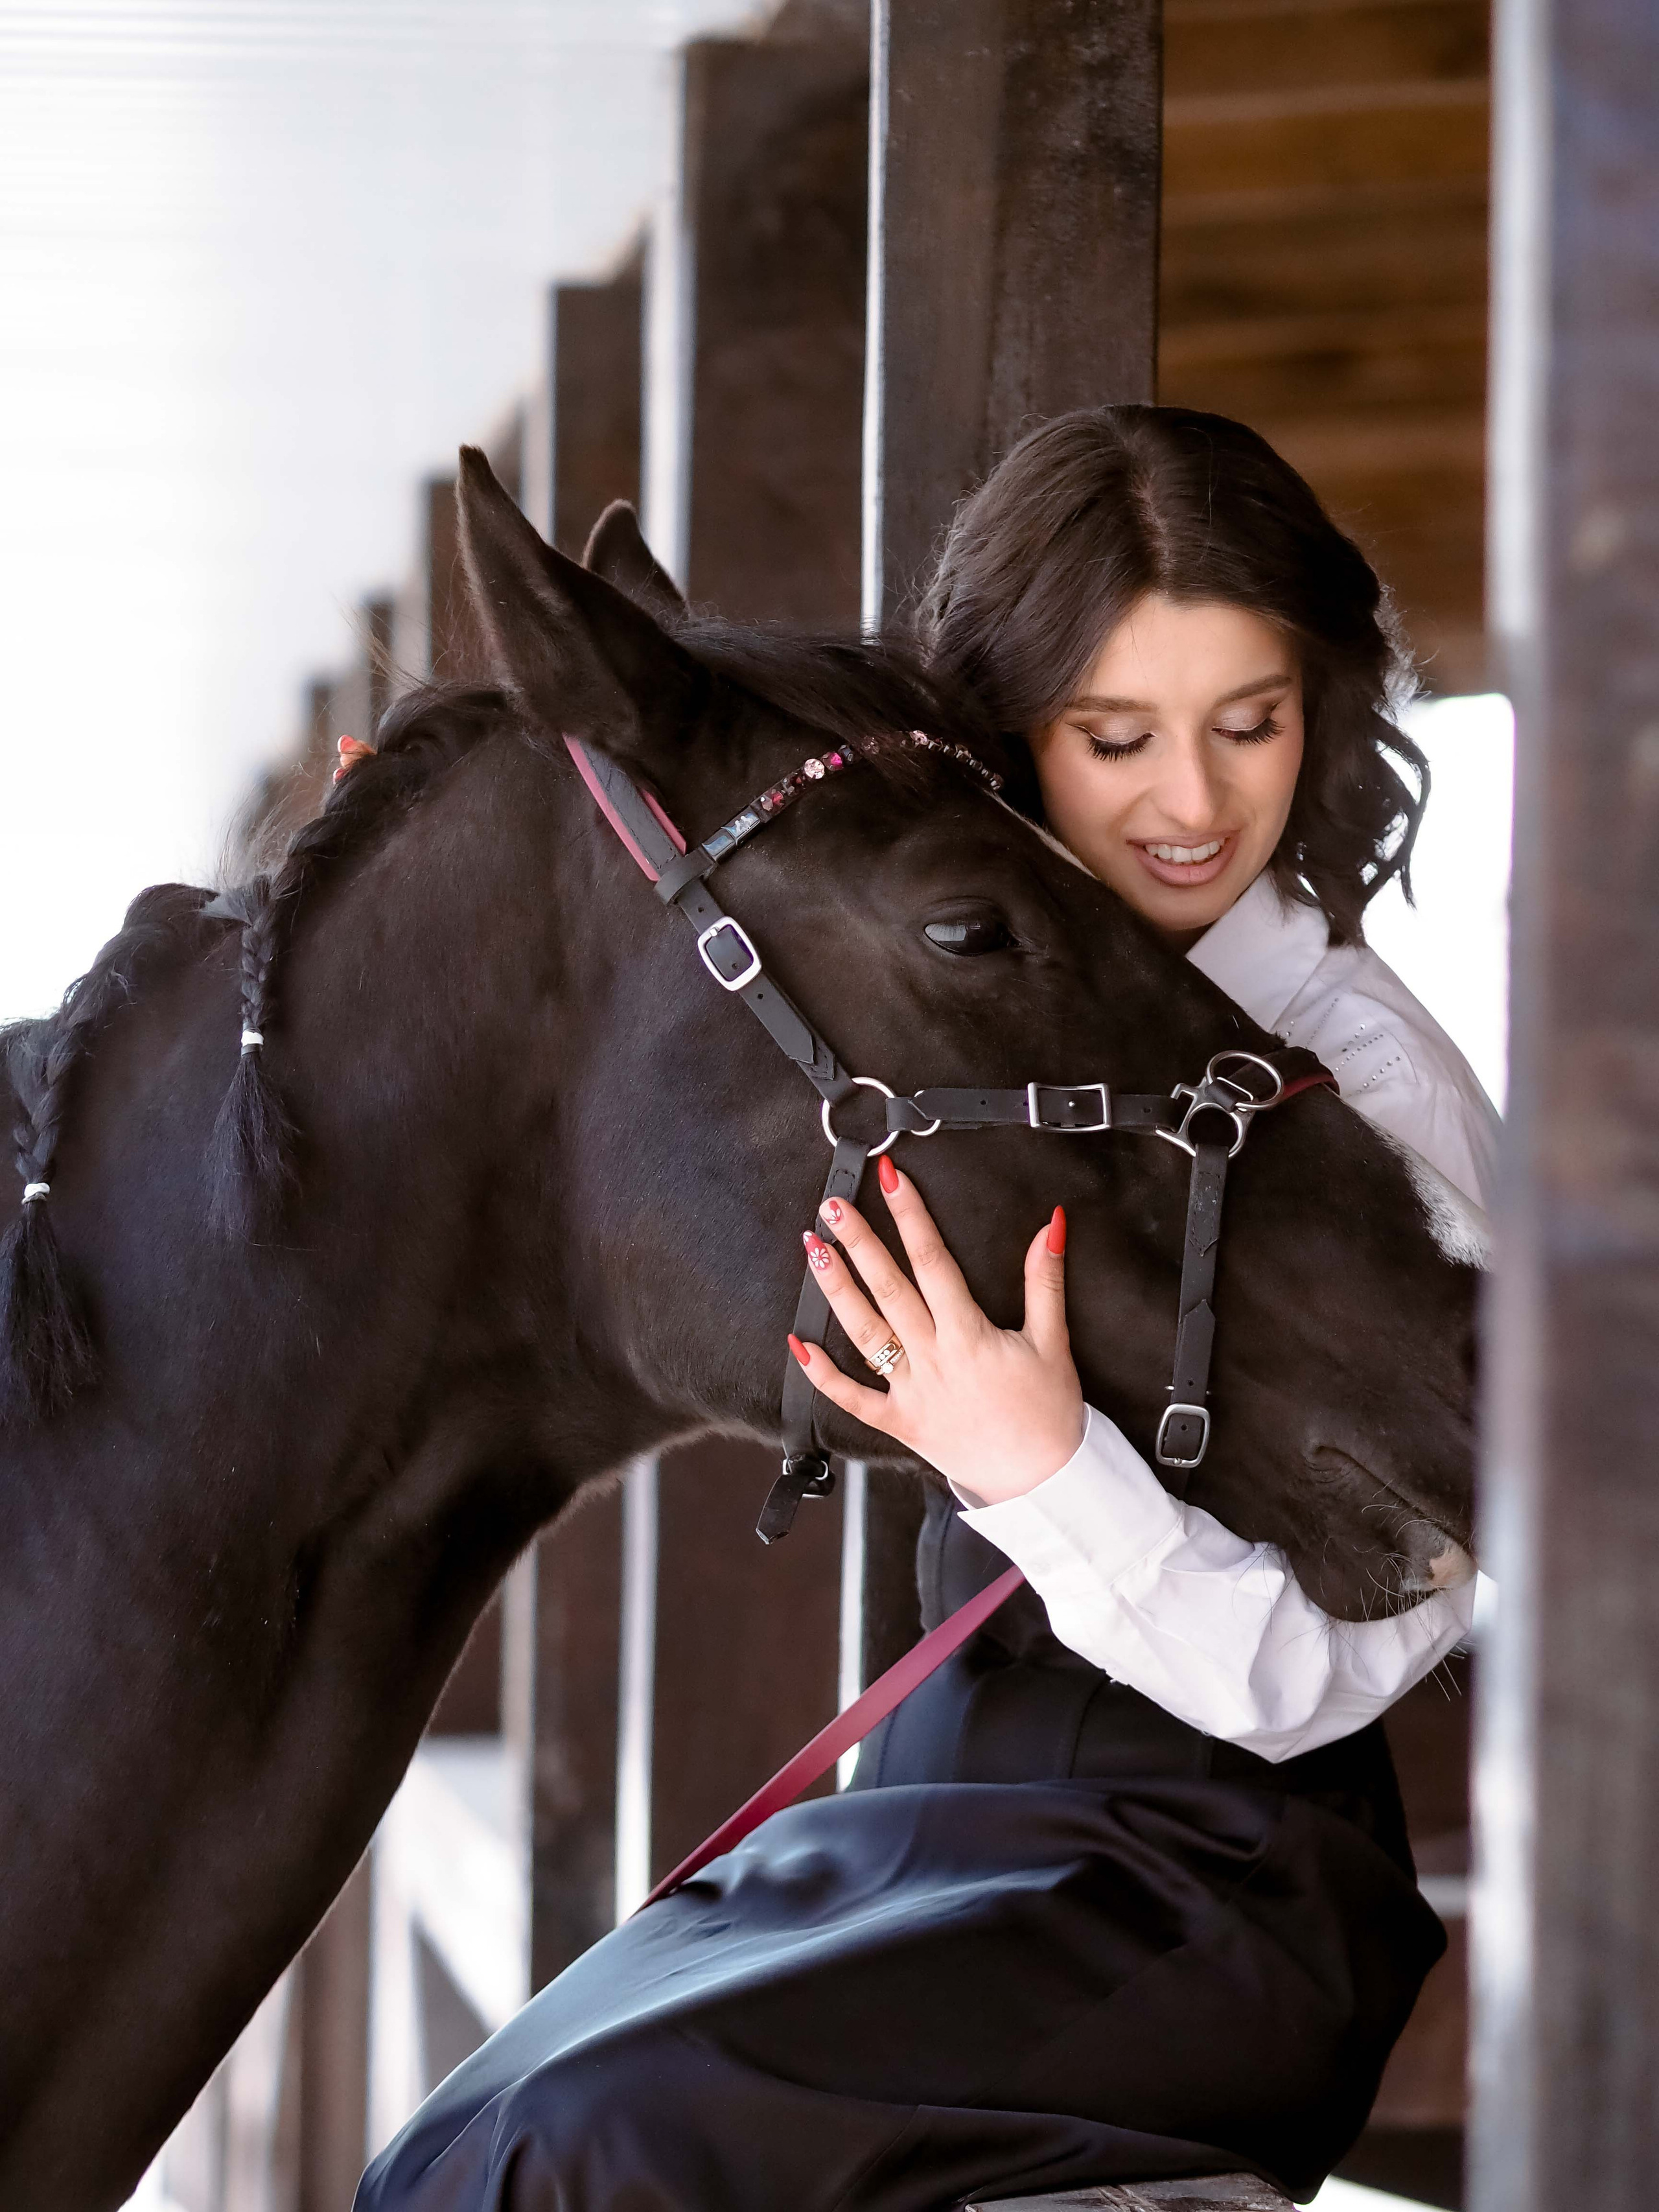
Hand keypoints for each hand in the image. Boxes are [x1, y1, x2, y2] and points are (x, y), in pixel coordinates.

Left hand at [789, 1156, 1083, 1504]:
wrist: (1042, 1481)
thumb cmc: (1049, 1412)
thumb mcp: (1053, 1341)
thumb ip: (1044, 1281)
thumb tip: (1049, 1224)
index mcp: (969, 1335)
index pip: (933, 1261)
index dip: (911, 1215)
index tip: (892, 1177)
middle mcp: (933, 1359)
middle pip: (888, 1289)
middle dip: (859, 1241)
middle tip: (832, 1204)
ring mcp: (911, 1392)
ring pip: (863, 1333)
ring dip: (835, 1288)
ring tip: (812, 1248)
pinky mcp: (898, 1423)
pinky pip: (852, 1398)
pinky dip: (821, 1373)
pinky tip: (795, 1342)